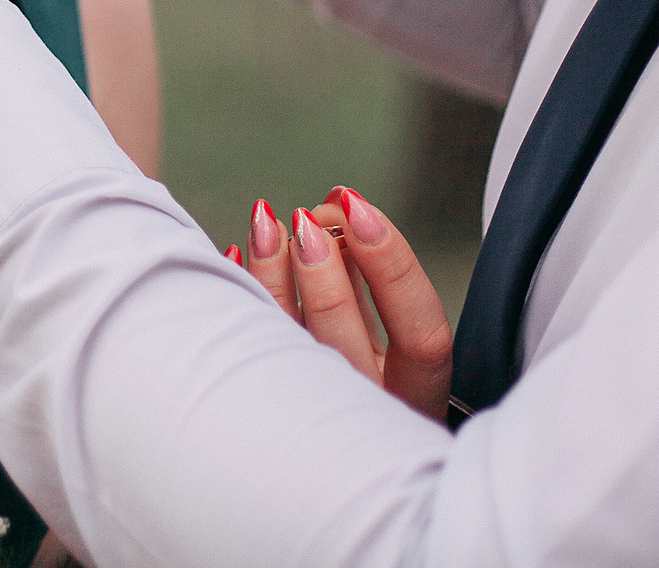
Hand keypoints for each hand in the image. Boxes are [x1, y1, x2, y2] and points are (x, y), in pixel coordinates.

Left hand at [236, 187, 452, 420]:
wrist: (331, 450)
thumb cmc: (368, 377)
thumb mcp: (389, 344)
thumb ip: (372, 287)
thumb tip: (342, 212)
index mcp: (414, 394)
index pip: (421, 334)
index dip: (393, 266)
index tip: (361, 209)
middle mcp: (365, 409)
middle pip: (344, 343)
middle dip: (325, 271)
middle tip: (309, 216)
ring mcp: (312, 413)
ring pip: (286, 345)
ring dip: (274, 275)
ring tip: (265, 221)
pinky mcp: (262, 401)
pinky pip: (246, 350)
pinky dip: (243, 296)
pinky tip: (237, 252)